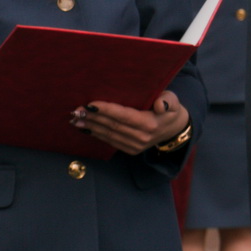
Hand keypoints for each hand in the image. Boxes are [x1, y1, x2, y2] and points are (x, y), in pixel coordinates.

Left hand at [72, 92, 188, 155]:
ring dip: (91, 127)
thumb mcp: (173, 101)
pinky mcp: (130, 150)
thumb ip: (168, 100)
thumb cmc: (170, 110)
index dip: (106, 110)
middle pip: (113, 126)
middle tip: (76, 111)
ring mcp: (135, 145)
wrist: (174, 129)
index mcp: (150, 124)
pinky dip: (97, 134)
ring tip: (76, 119)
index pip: (124, 116)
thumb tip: (159, 104)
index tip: (90, 104)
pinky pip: (111, 141)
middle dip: (93, 118)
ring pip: (109, 135)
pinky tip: (86, 128)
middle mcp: (141, 137)